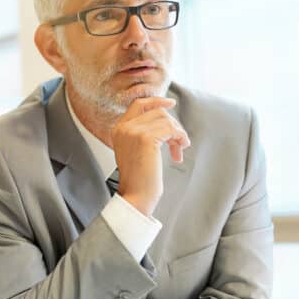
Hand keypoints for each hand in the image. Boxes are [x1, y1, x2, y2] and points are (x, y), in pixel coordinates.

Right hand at [111, 97, 190, 216]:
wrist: (135, 196)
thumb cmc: (140, 179)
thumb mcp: (137, 150)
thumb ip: (145, 132)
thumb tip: (166, 119)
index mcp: (119, 129)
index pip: (139, 104)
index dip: (156, 101)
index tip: (171, 103)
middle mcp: (124, 127)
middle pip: (157, 111)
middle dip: (173, 125)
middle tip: (179, 143)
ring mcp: (133, 131)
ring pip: (165, 119)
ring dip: (178, 133)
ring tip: (179, 149)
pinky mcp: (145, 138)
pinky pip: (170, 129)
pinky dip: (179, 137)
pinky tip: (179, 151)